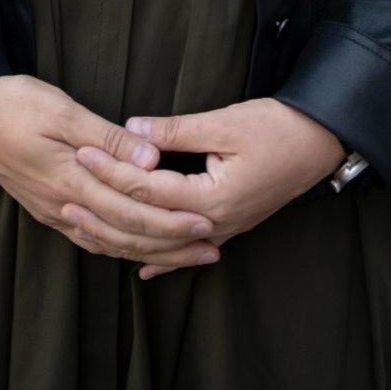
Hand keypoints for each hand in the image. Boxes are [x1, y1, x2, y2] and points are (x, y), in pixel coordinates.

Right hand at [0, 74, 222, 268]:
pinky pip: (88, 237)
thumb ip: (109, 140)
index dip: (171, 223)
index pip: (131, 213)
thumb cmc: (15, 102)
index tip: (206, 225)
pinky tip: (134, 250)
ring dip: (148, 252)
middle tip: (211, 250)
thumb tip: (152, 162)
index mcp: (69, 181)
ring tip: (184, 256)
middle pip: (124, 236)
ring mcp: (51, 210)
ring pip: (107, 243)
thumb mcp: (63, 111)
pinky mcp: (45, 206)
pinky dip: (116, 247)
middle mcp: (61, 205)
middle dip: (170, 246)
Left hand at [73, 97, 347, 279]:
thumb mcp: (226, 122)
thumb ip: (176, 131)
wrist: (322, 142)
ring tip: (85, 226)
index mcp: (212, 199)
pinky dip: (160, 256)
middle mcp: (215, 225)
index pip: (148, 189)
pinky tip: (139, 267)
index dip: (112, 171)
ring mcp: (223, 231)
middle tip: (67, 189)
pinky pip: (185, 249)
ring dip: (123, 236)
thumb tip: (130, 130)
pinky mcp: (229, 225)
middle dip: (106, 207)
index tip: (81, 152)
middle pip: (148, 223)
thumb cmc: (278, 127)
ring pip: (162, 244)